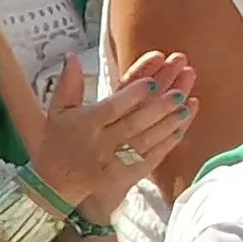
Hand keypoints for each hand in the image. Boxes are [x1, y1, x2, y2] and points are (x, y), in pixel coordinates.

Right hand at [32, 53, 196, 205]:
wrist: (55, 184)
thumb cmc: (58, 142)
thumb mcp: (57, 112)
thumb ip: (68, 85)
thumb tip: (73, 56)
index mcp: (84, 125)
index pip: (112, 108)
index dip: (132, 95)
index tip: (151, 82)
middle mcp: (101, 144)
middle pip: (135, 123)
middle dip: (159, 106)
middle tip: (179, 91)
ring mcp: (116, 162)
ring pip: (148, 140)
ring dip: (169, 122)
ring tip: (187, 104)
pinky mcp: (127, 176)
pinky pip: (151, 158)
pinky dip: (167, 143)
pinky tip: (181, 128)